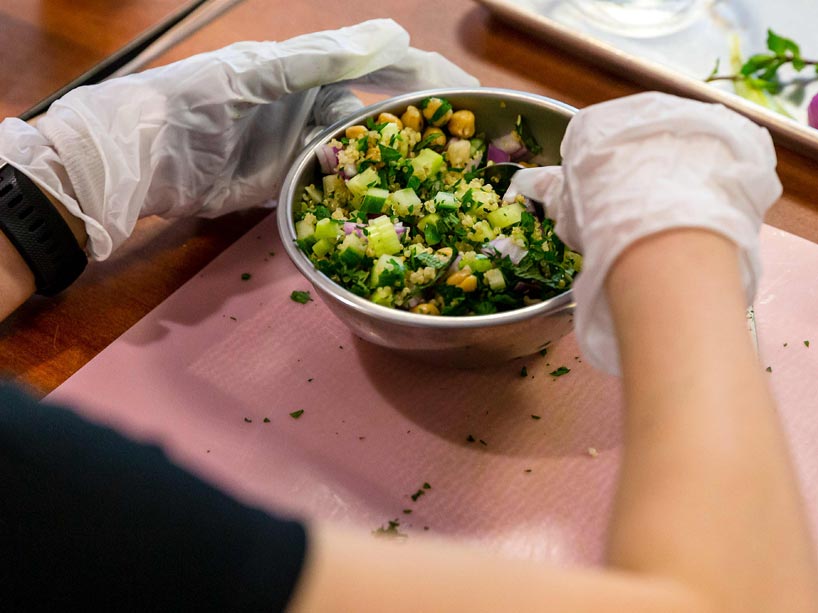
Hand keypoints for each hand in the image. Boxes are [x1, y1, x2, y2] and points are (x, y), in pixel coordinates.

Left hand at [0, 19, 477, 259]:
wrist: (143, 159)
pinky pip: (333, 185)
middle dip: (420, 125)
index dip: (424, 75)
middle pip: (378, 113)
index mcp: (308, 68)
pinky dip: (356, 192)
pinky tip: (386, 204)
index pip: (380, 67)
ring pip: (360, 152)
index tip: (468, 92)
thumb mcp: (258, 73)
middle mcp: (312, 105)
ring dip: (393, 165)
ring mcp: (300, 146)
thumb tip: (395, 33)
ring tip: (438, 181)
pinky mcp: (287, 182)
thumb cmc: (194, 101)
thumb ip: (322, 58)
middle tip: (467, 146)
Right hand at [506, 92, 781, 374]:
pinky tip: (706, 208)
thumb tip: (525, 181)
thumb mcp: (566, 210)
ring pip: (681, 146)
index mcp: (594, 123)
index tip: (602, 206)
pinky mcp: (735, 133)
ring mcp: (692, 115)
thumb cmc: (602, 216)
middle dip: (640, 171)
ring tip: (676, 216)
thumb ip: (549, 191)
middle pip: (639, 141)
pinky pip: (721, 156)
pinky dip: (714, 179)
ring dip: (680, 171)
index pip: (591, 145)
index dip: (597, 179)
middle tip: (640, 213)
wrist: (662, 224)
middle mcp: (643, 108)